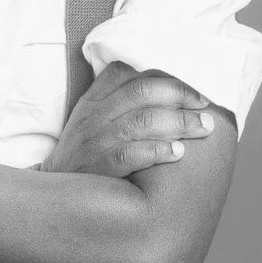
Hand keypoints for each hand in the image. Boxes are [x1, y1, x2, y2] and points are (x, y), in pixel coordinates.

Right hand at [42, 61, 215, 178]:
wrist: (56, 190)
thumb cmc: (85, 152)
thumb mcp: (93, 118)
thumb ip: (119, 98)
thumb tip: (169, 86)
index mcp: (94, 98)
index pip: (129, 71)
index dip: (165, 75)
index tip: (192, 85)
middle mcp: (93, 115)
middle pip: (141, 92)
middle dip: (180, 96)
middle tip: (205, 107)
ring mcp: (94, 141)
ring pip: (141, 121)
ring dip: (179, 123)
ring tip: (203, 128)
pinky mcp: (97, 167)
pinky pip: (130, 154)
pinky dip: (157, 151)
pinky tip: (178, 153)